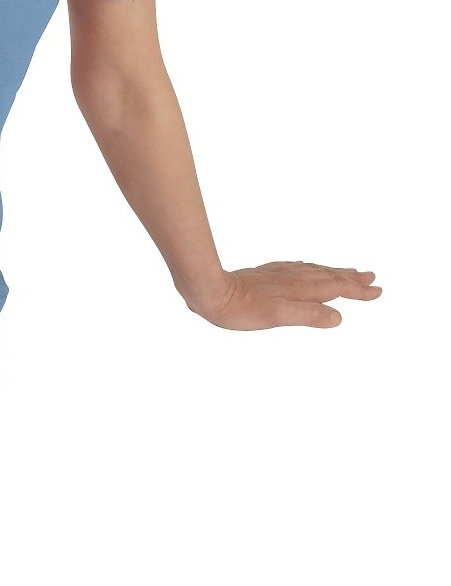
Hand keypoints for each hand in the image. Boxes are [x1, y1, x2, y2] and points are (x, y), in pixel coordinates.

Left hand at [185, 261, 381, 329]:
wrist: (209, 289)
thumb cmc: (240, 309)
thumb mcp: (277, 317)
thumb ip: (308, 316)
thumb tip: (337, 317)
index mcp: (299, 288)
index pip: (336, 288)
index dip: (358, 291)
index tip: (377, 291)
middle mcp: (293, 277)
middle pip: (329, 276)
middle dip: (352, 278)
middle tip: (372, 278)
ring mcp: (279, 273)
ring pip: (315, 270)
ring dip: (334, 272)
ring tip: (349, 272)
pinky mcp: (266, 273)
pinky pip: (298, 268)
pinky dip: (312, 268)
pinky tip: (308, 269)